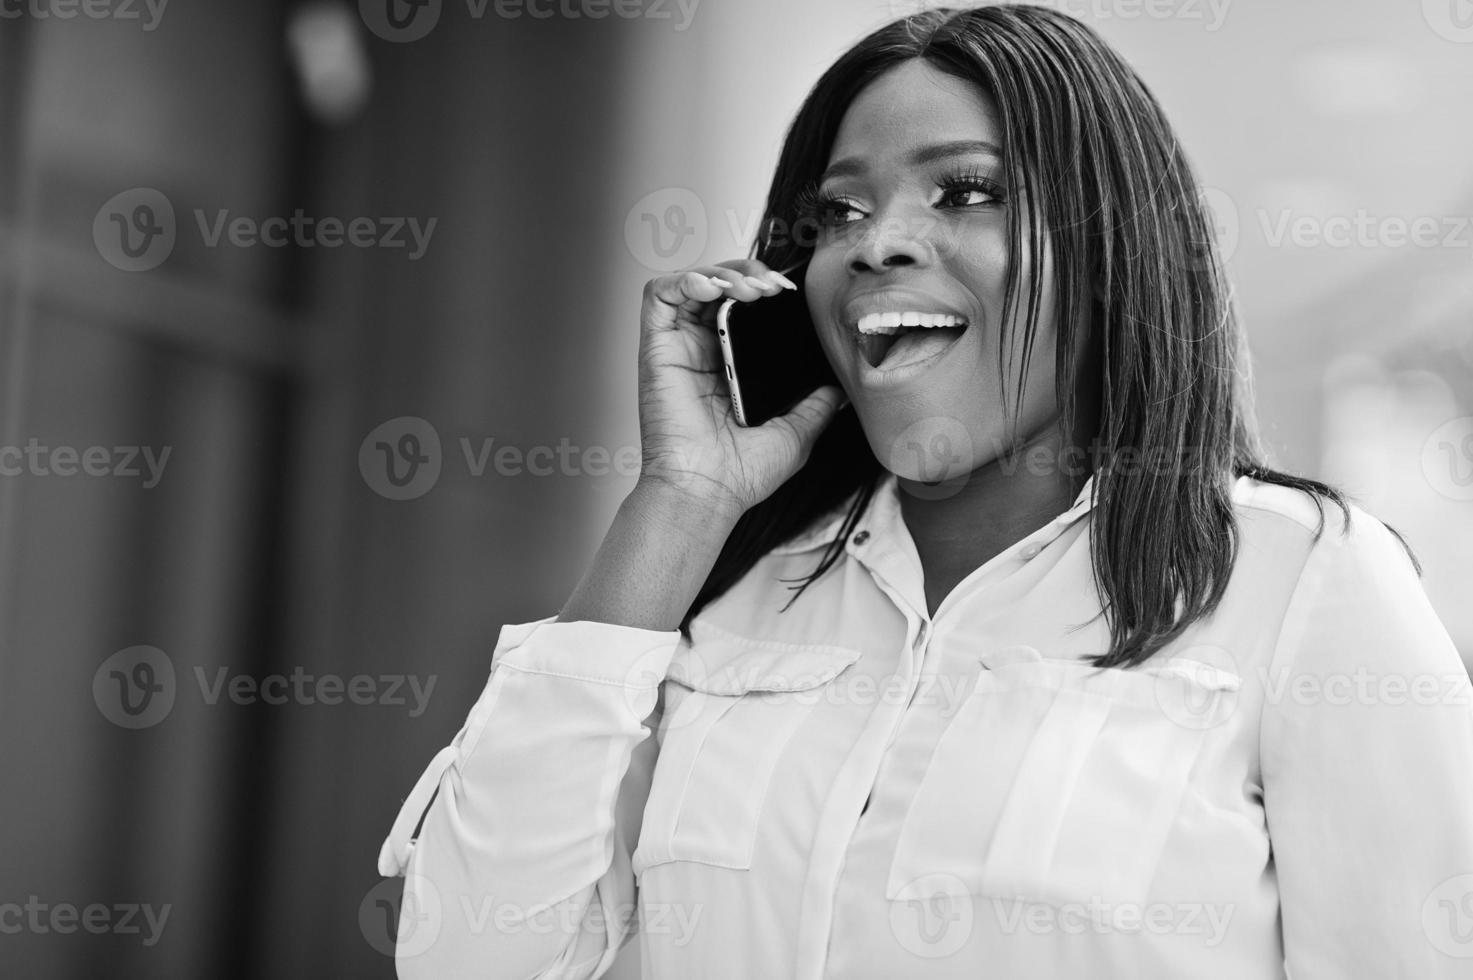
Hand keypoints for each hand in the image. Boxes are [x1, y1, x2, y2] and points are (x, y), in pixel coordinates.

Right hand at [635, 259, 846, 518]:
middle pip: (719, 285)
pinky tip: (713, 288)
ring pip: (692, 281)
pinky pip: (659, 295)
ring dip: (723, 272)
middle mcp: (701, 351)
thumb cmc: (740, 474)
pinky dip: (685, 279)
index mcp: (730, 365)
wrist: (708, 493)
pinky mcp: (655, 347)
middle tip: (775, 287)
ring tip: (752, 289)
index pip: (744, 307)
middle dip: (749, 273)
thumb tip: (841, 387)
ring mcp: (678, 347)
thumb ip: (817, 406)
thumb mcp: (796, 433)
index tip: (792, 294)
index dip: (765, 289)